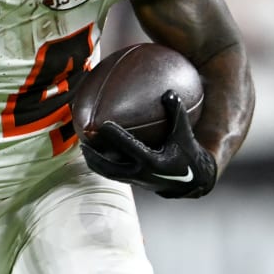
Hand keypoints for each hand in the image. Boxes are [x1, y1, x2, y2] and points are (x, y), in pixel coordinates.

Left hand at [80, 91, 217, 198]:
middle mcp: (141, 173)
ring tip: (83, 148)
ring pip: (107, 173)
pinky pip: (111, 174)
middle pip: (110, 166)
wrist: (190, 181)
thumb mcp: (184, 133)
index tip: (103, 125)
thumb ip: (177, 113)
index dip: (115, 137)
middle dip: (95, 155)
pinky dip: (101, 164)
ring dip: (94, 162)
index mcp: (153, 162)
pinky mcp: (132, 182)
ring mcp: (135, 180)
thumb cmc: (186, 152)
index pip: (130, 148)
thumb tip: (169, 92)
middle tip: (84, 140)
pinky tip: (94, 152)